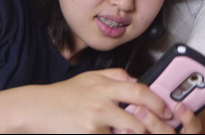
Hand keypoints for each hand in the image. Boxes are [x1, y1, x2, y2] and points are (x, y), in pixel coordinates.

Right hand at [31, 68, 181, 133]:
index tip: (167, 109)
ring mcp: (94, 123)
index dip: (156, 102)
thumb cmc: (64, 95)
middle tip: (161, 129)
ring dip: (134, 134)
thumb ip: (115, 76)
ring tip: (139, 132)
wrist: (37, 109)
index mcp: (104, 86)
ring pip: (126, 133)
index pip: (138, 91)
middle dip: (153, 126)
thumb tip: (137, 80)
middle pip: (137, 117)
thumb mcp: (90, 77)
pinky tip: (113, 134)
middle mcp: (101, 104)